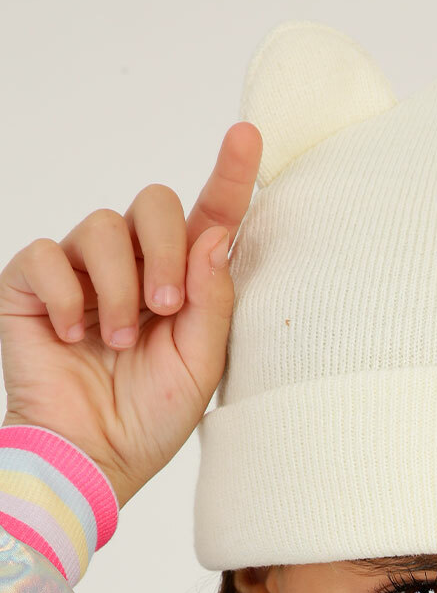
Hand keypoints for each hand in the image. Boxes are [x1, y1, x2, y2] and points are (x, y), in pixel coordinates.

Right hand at [0, 121, 262, 507]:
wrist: (93, 456)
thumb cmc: (150, 416)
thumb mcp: (201, 363)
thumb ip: (212, 299)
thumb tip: (218, 235)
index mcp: (183, 282)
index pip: (210, 217)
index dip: (230, 175)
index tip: (247, 136)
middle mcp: (133, 264)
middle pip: (153, 202)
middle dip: (163, 251)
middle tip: (164, 309)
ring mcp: (81, 270)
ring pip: (102, 225)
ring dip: (119, 286)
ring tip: (120, 339)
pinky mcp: (33, 284)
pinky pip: (47, 256)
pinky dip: (67, 297)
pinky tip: (74, 335)